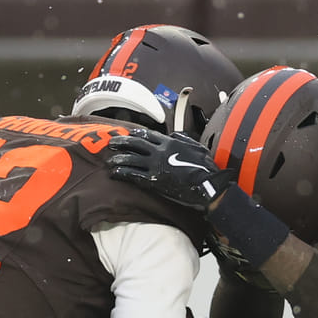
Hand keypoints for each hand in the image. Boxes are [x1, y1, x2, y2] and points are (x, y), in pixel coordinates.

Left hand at [106, 127, 231, 211]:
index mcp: (170, 142)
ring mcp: (155, 166)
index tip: (128, 133)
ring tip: (109, 161)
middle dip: (121, 142)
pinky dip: (122, 173)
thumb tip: (174, 134)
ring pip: (131, 159)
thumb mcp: (197, 146)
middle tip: (111, 143)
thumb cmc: (206, 167)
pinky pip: (134, 175)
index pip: (148, 135)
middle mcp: (160, 151)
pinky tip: (114, 174)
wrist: (208, 184)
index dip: (135, 134)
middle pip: (135, 144)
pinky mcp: (154, 180)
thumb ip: (183, 138)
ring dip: (118, 159)